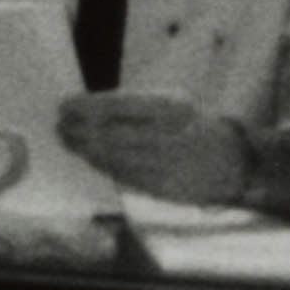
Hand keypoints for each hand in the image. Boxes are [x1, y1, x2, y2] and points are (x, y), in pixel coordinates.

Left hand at [55, 91, 261, 208]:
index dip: (86, 106)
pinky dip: (102, 165)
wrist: (229, 160)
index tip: (65, 105)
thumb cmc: (189, 125)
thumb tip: (86, 108)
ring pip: (113, 157)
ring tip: (70, 141)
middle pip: (111, 133)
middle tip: (60, 127)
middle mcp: (169, 135)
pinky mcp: (163, 187)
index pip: (118, 105)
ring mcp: (167, 164)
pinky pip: (124, 176)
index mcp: (171, 107)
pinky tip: (90, 158)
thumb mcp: (170, 103)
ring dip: (85, 149)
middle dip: (79, 130)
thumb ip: (132, 105)